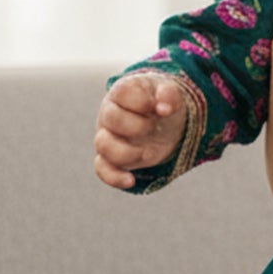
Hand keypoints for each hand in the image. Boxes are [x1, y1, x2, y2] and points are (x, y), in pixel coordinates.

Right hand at [94, 72, 187, 187]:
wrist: (162, 117)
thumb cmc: (161, 101)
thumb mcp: (169, 92)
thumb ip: (170, 94)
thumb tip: (165, 108)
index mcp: (123, 92)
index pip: (123, 93)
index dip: (143, 102)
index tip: (162, 108)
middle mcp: (110, 113)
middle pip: (112, 119)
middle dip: (139, 126)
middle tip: (155, 127)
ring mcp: (108, 137)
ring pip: (103, 145)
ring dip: (128, 152)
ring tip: (150, 152)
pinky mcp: (111, 158)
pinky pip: (102, 169)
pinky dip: (114, 177)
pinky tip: (131, 181)